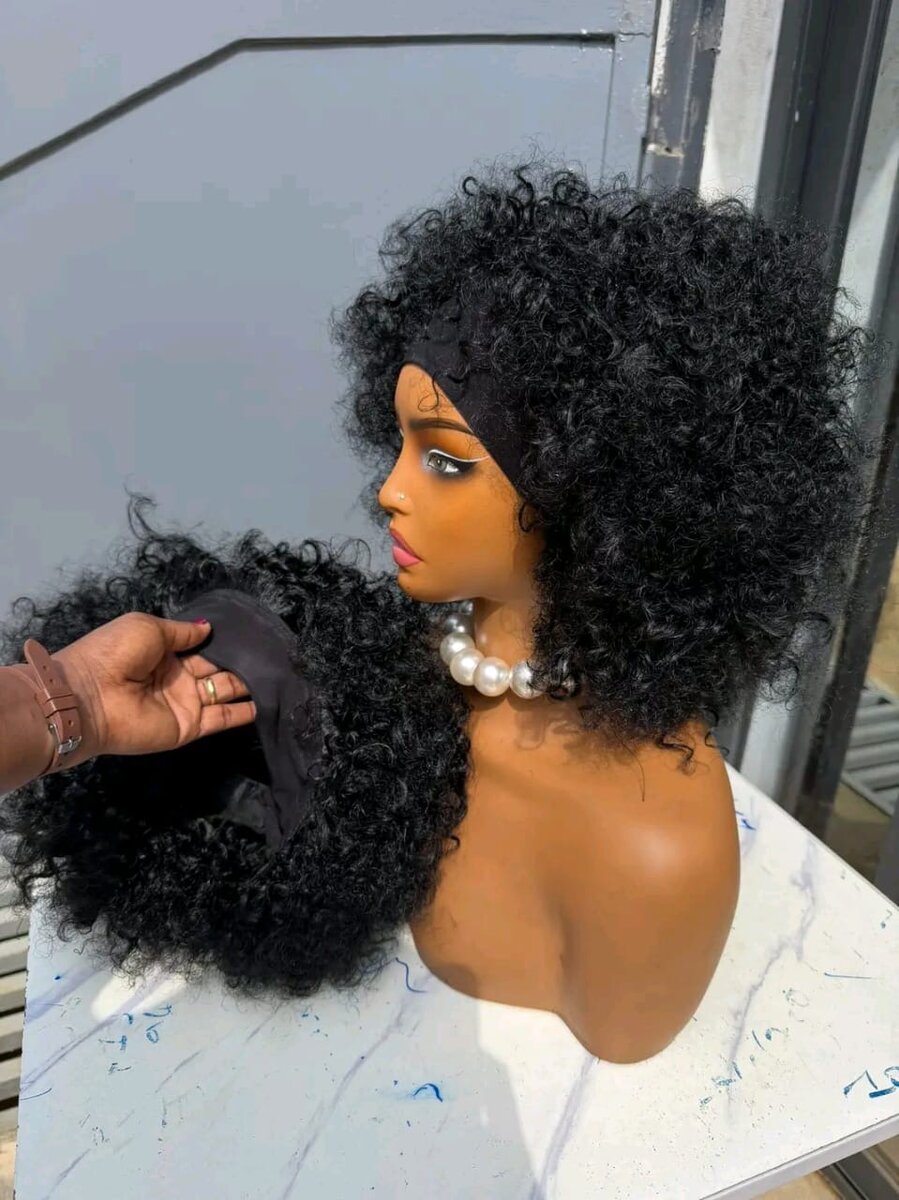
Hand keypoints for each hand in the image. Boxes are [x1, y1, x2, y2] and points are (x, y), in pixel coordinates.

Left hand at [53, 613, 256, 759]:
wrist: (88, 697)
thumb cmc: (114, 654)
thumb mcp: (148, 628)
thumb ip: (182, 632)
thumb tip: (208, 628)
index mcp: (165, 653)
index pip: (203, 647)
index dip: (224, 642)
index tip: (253, 636)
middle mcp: (178, 678)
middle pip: (218, 670)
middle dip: (242, 662)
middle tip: (274, 656)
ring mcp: (185, 704)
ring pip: (225, 693)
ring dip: (248, 686)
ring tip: (278, 677)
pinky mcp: (190, 727)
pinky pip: (222, 719)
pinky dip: (244, 713)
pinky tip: (266, 704)